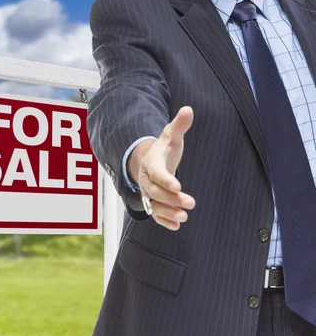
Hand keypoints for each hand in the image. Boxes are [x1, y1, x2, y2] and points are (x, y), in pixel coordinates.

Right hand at [128, 106, 195, 229]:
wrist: (148, 162)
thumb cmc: (163, 149)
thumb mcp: (171, 136)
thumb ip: (179, 125)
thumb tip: (188, 109)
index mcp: (151, 162)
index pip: (155, 172)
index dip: (165, 180)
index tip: (178, 186)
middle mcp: (146, 180)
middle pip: (154, 192)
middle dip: (171, 198)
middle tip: (190, 203)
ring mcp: (148, 193)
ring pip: (154, 205)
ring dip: (168, 212)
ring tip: (184, 217)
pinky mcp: (152, 203)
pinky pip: (155, 214)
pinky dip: (164, 221)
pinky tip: (177, 226)